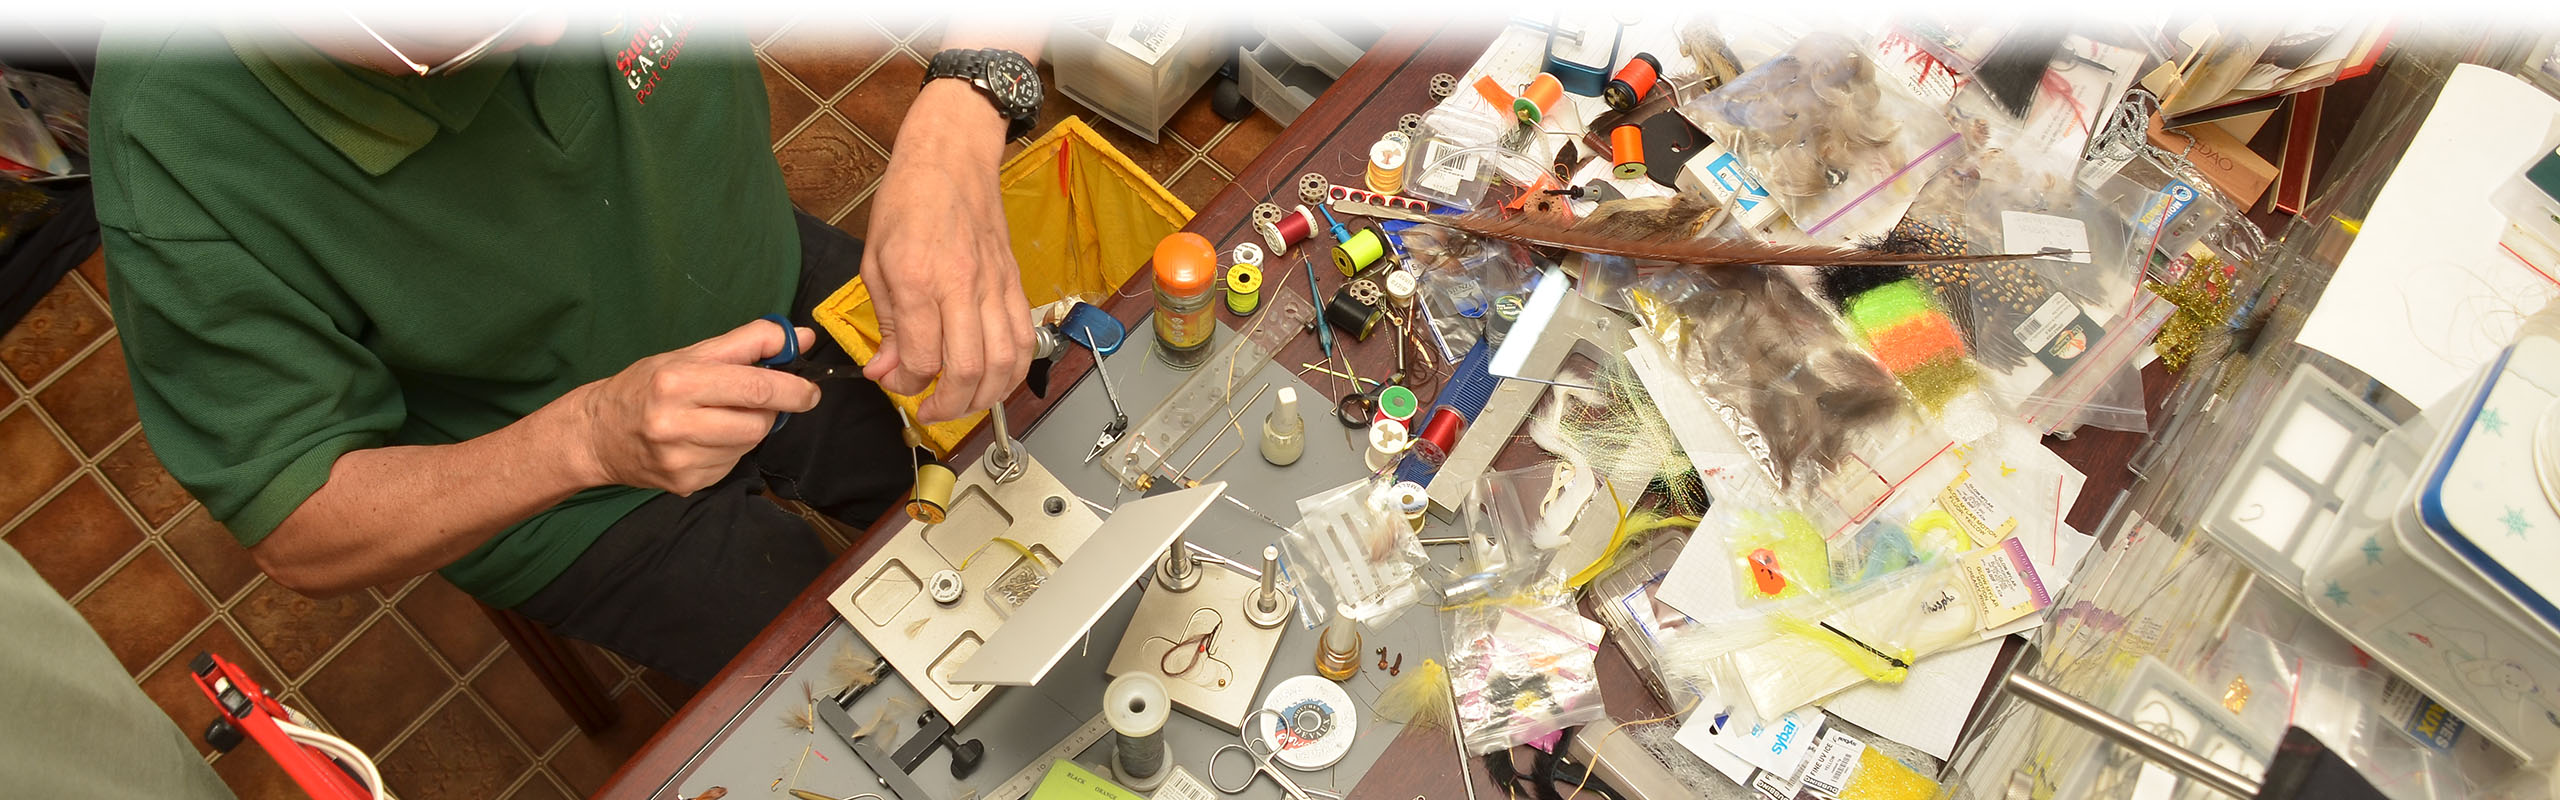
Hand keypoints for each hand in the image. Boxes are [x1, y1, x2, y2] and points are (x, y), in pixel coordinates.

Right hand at [567, 319, 819, 494]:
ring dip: (750, 429)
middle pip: (757, 423)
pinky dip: (731, 450)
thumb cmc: (646, 386)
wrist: (596, 434)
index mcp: (677, 382)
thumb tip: (803, 337)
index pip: (754, 388)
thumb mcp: (690, 353)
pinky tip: (707, 439)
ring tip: (723, 417)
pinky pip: (731, 466)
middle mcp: (675, 424)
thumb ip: (749, 343)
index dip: (791, 389)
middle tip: (774, 401)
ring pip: (748, 445)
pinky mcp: (684, 484)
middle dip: (774, 410)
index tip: (810, 390)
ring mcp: (679, 459)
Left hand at [859, 79, 1032, 422]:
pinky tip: (995, 379)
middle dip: (948, 405)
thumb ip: (886, 323)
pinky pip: (1024, 340)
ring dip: (986, 397)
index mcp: (917, 278)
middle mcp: (961, 286)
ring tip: (963, 402)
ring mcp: (995, 285)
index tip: (895, 383)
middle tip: (929, 410)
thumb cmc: (907, 201)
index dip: (906, 385)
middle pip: (969, 370)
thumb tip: (887, 372)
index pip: (921, 357)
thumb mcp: (874, 262)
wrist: (952, 158)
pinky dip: (1013, 371)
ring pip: (1004, 363)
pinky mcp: (1015, 284)